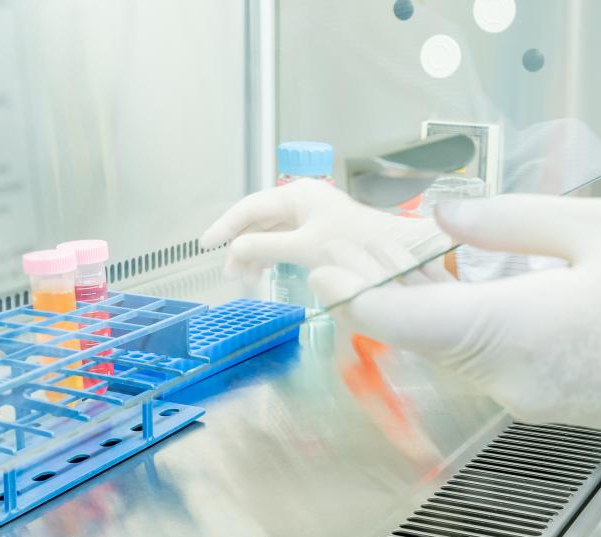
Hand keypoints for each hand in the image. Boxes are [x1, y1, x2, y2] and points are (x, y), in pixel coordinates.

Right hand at [199, 178, 448, 278]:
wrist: (394, 251)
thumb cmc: (355, 243)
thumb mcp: (304, 247)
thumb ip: (265, 247)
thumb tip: (236, 250)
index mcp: (296, 195)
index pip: (249, 208)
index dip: (225, 226)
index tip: (205, 244)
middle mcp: (302, 200)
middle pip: (258, 221)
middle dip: (241, 247)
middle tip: (229, 273)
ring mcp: (311, 214)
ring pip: (271, 233)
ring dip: (256, 254)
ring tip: (246, 278)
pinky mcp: (319, 230)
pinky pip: (286, 240)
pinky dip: (272, 255)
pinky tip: (265, 271)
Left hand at [308, 195, 600, 489]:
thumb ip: (512, 220)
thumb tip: (444, 215)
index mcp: (519, 333)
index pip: (404, 323)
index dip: (355, 294)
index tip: (326, 264)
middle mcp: (510, 378)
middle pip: (415, 336)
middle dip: (374, 292)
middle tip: (347, 245)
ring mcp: (524, 396)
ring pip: (443, 350)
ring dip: (412, 306)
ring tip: (391, 255)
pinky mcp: (540, 399)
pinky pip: (476, 360)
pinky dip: (450, 324)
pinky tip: (450, 285)